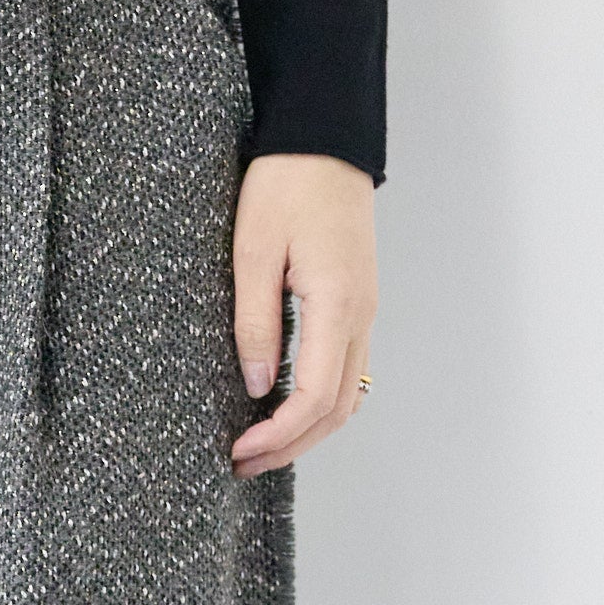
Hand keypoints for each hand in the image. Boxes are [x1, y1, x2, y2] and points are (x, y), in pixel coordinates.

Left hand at [229, 154, 376, 479]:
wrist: (324, 139)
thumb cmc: (286, 185)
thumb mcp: (253, 252)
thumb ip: (255, 323)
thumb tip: (257, 386)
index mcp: (338, 305)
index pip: (315, 397)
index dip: (278, 435)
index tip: (239, 450)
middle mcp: (361, 316)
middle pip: (336, 409)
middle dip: (290, 446)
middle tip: (242, 464)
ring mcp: (364, 311)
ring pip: (346, 395)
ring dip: (305, 430)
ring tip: (259, 447)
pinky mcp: (356, 304)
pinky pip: (345, 371)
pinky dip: (317, 402)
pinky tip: (282, 408)